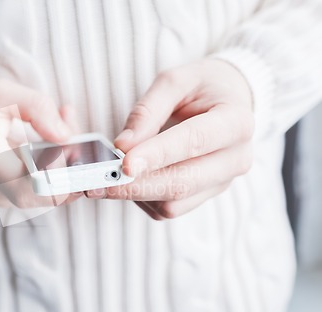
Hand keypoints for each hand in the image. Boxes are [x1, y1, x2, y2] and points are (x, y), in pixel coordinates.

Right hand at [0, 79, 81, 205]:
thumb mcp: (0, 92)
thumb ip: (36, 108)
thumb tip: (67, 134)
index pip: (30, 181)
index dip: (60, 171)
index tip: (71, 145)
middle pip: (46, 196)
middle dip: (74, 172)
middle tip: (81, 143)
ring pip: (46, 198)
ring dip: (68, 174)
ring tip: (68, 140)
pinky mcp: (2, 200)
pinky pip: (37, 194)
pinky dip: (56, 176)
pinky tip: (57, 150)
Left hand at [89, 59, 254, 219]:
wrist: (229, 101)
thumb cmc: (201, 87)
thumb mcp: (175, 81)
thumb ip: (148, 110)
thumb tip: (123, 145)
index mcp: (236, 122)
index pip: (193, 142)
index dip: (157, 155)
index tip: (125, 163)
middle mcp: (236, 158)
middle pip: (183, 182)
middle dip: (136, 185)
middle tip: (95, 182)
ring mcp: (222, 182)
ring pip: (174, 203)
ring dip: (135, 194)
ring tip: (105, 178)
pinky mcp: (205, 196)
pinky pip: (169, 209)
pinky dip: (143, 200)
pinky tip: (129, 181)